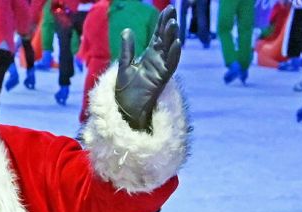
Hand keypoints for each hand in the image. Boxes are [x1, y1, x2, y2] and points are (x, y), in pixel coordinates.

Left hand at [115, 7, 181, 131]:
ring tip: (173, 23)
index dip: (162, 23)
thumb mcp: (125, 66)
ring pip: (169, 50)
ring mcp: (160, 70)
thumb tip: (127, 30)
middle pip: (165, 40)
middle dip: (169, 25)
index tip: (167, 9)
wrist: (125, 111)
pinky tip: (176, 43)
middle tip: (172, 10)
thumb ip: (128, 49)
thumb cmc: (125, 92)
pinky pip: (170, 66)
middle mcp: (157, 62)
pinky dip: (174, 55)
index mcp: (149, 57)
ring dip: (172, 37)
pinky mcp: (161, 80)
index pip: (158, 36)